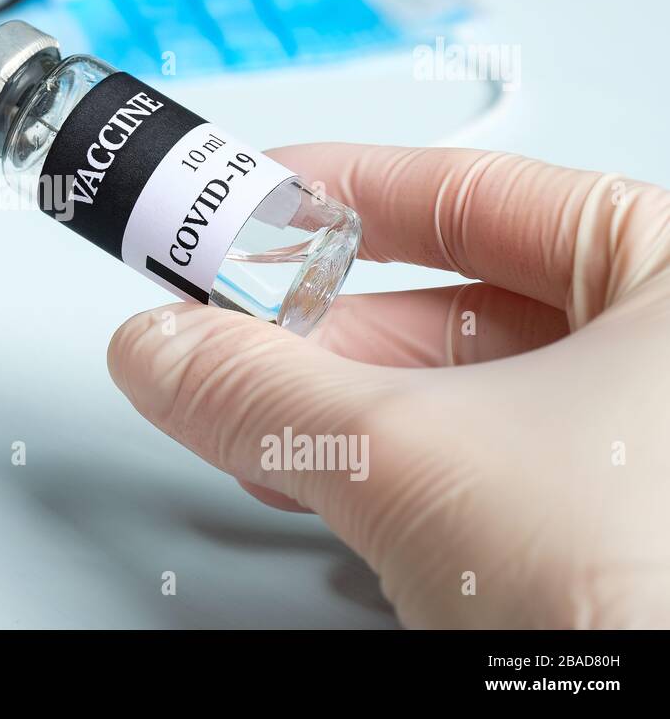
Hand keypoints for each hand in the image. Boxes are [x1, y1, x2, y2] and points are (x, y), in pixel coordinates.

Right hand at [107, 144, 669, 627]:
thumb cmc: (649, 595)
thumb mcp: (411, 459)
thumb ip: (263, 390)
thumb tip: (166, 349)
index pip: (478, 195)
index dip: (343, 191)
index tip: (253, 194)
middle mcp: (669, 364)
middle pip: (456, 303)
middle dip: (317, 320)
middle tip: (220, 314)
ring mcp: (643, 456)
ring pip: (458, 399)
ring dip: (334, 403)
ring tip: (244, 402)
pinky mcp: (606, 539)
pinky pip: (474, 473)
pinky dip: (382, 471)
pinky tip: (313, 481)